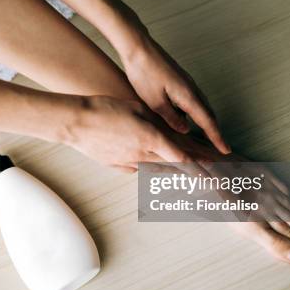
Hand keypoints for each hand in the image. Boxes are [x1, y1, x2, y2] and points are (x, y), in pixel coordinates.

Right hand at [61, 95, 212, 171]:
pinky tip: (150, 169)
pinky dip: (146, 169)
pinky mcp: (115, 165)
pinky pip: (136, 169)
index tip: (214, 176)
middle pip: (173, 168)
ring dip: (171, 173)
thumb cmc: (105, 109)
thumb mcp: (136, 108)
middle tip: (210, 181)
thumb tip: (162, 130)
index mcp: (152, 139)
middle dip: (192, 174)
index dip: (200, 168)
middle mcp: (143, 155)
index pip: (182, 157)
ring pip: (155, 170)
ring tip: (185, 179)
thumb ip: (153, 121)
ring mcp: (128, 163)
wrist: (75, 122)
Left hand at [119, 29, 230, 154]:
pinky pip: (191, 100)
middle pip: (208, 114)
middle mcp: (191, 89)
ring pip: (200, 107)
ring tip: (206, 138)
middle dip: (215, 132)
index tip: (225, 150)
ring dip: (205, 122)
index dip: (216, 137)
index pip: (207, 122)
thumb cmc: (144, 73)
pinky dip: (193, 112)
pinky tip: (184, 119)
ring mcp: (186, 83)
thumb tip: (185, 130)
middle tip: (220, 148)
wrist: (138, 47)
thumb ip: (171, 118)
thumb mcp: (155, 102)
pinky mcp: (179, 80)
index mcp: (187, 96)